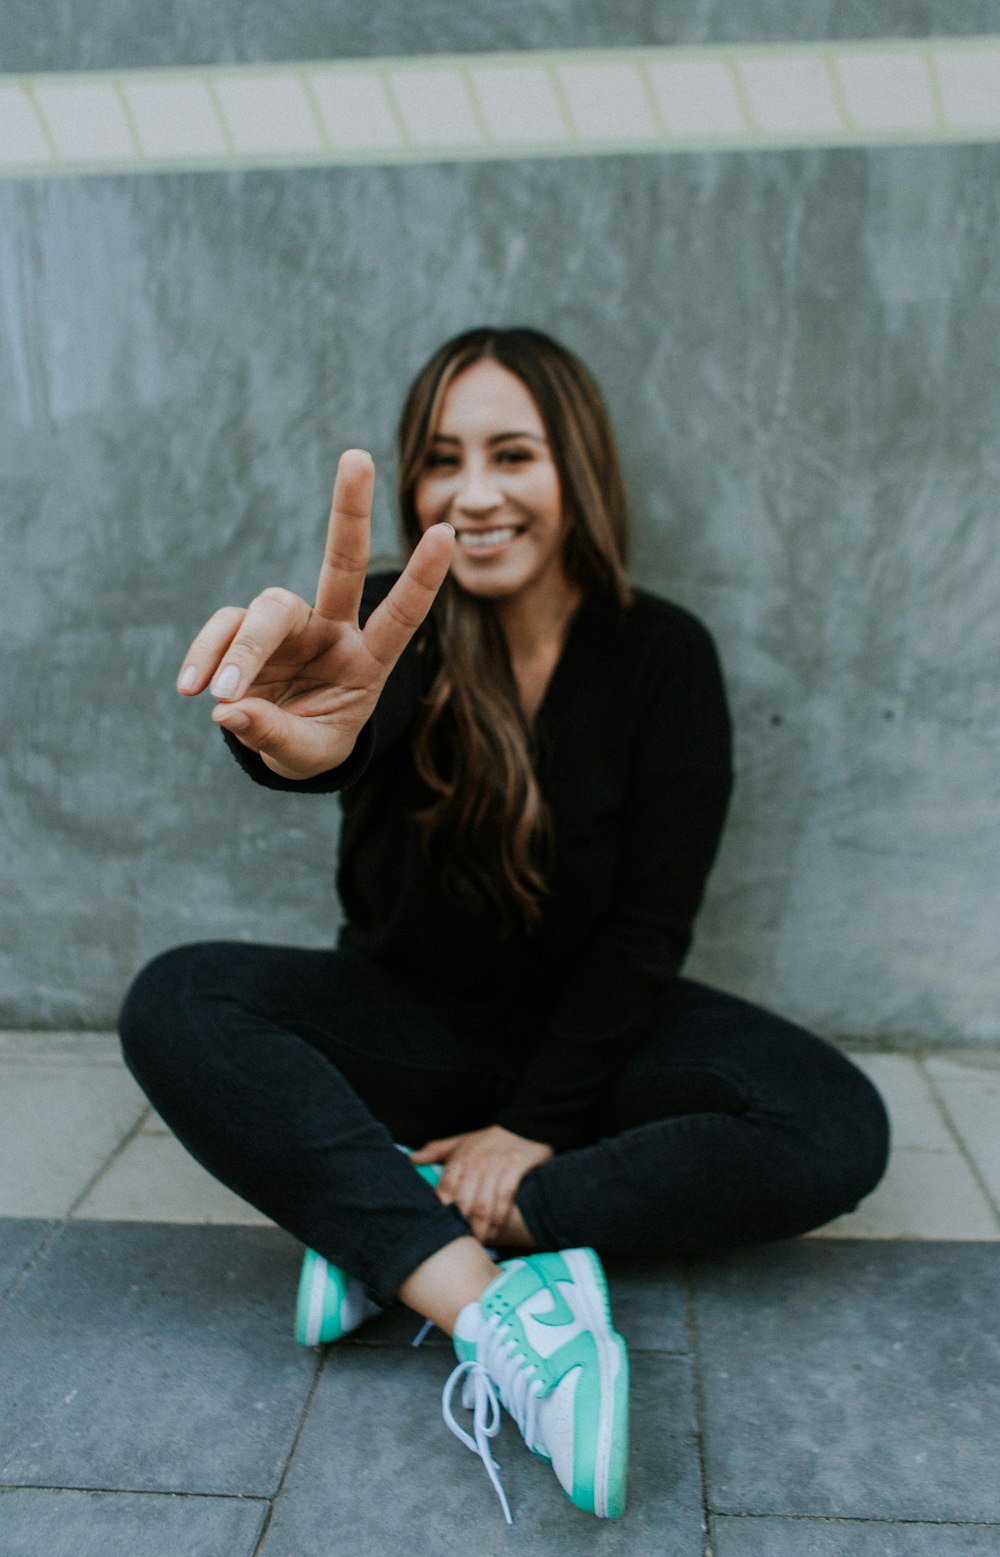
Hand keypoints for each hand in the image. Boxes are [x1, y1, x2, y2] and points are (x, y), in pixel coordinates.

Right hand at [176, 450, 454, 778]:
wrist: (282, 742)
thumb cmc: (313, 742)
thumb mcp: (306, 754)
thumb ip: (274, 734)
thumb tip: (227, 708)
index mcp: (369, 660)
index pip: (401, 617)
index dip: (422, 580)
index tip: (447, 535)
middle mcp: (333, 628)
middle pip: (342, 563)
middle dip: (351, 510)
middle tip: (357, 456)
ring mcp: (290, 624)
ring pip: (266, 608)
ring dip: (242, 651)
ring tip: (220, 694)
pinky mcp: (245, 627)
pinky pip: (222, 629)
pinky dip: (204, 656)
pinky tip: (190, 690)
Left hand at [411, 1126, 552, 1244]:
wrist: (525, 1126)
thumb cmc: (488, 1140)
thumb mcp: (460, 1142)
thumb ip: (436, 1151)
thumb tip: (411, 1159)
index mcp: (460, 1157)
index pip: (445, 1189)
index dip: (442, 1213)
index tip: (442, 1231)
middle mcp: (476, 1160)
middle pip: (463, 1202)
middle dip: (462, 1227)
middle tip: (462, 1245)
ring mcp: (496, 1163)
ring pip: (483, 1204)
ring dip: (481, 1228)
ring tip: (479, 1243)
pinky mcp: (515, 1166)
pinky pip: (505, 1197)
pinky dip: (500, 1218)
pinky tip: (496, 1231)